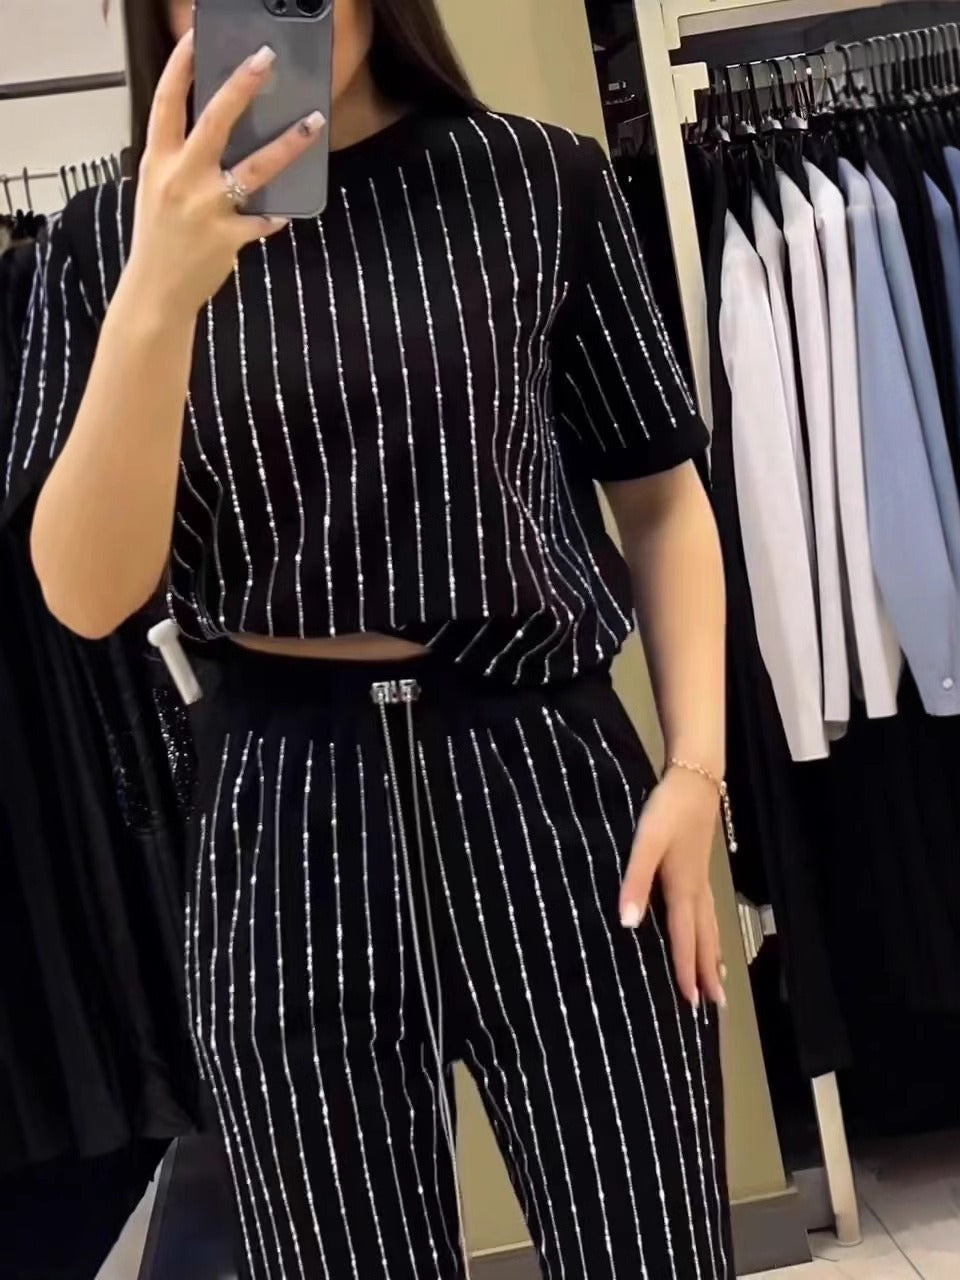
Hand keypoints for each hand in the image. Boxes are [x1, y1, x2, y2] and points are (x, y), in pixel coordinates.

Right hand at [126, 29, 325, 317]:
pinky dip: (275, 215)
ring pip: (254, 168)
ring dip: (288, 144)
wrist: (156, 290)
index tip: (197, 37)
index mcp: (158, 160)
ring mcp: (206, 208)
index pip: (167, 102)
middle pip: (215, 122)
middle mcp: (181, 178)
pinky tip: (286, 212)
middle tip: (266, 59)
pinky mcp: (228, 238)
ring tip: (313, 123)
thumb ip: (180, 158)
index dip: (181, 67)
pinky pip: (263, 220)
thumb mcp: (157, 188)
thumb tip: (215, 130)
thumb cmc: (159, 236)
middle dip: (242, 86)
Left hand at [620, 765, 725, 1008]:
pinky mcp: (700, 866)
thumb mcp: (646, 843)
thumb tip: (627, 924)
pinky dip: (712, 930)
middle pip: (704, 938)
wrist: (695, 778)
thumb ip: (634, 881)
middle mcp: (695, 890)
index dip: (687, 972)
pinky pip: (709, 911)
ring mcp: (701, 878)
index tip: (692, 1004)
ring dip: (714, 954)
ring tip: (720, 978)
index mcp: (681, 890)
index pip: (685, 939)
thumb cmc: (668, 810)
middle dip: (708, 972)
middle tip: (715, 1005)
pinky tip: (710, 929)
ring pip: (711, 925)